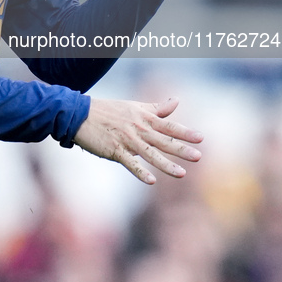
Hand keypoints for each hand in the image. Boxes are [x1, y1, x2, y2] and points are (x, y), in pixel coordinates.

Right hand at [73, 96, 201, 184]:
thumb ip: (157, 108)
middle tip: (198, 156)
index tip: (200, 138)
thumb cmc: (109, 111)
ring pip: (150, 154)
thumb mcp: (135, 106)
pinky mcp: (114, 150)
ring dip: (166, 164)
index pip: (168, 125)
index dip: (184, 132)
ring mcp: (127, 140)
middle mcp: (138, 128)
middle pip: (163, 140)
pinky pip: (130, 163)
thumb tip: (176, 101)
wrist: (80, 114)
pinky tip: (151, 181)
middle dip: (181, 148)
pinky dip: (140, 172)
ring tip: (182, 174)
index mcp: (144, 117)